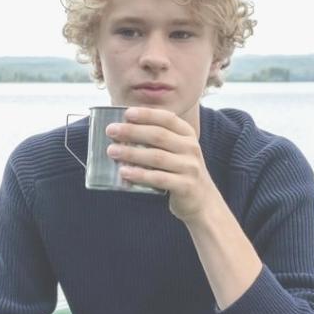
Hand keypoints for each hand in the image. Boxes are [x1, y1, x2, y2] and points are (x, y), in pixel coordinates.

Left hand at [106, 107, 220, 222]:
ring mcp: (189, 167)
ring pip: (157, 157)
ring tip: (112, 151)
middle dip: (132, 131)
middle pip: (159, 136)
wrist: (202, 200)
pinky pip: (159, 178)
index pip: (167, 118)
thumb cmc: (180, 171)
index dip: (147, 114)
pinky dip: (140, 175)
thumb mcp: (176, 150)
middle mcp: (190, 148)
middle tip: (111, 131)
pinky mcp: (185, 186)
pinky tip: (124, 172)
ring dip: (132, 153)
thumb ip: (158, 139)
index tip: (127, 113)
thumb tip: (122, 128)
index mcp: (187, 134)